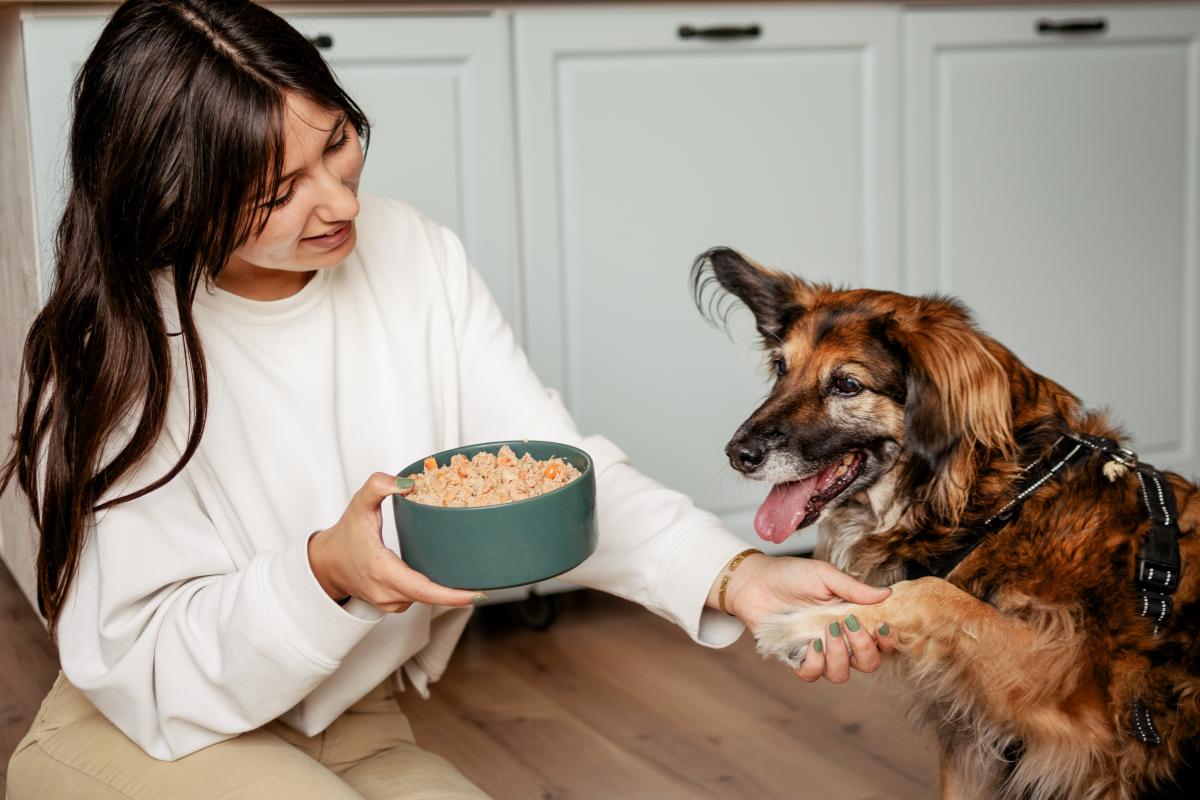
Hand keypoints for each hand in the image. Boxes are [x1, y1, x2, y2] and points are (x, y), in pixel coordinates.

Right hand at [308, 472, 479, 611]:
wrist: (326, 564)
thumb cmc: (344, 535)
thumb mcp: (358, 504)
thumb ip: (379, 486)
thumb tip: (408, 481)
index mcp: (381, 570)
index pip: (422, 590)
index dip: (451, 595)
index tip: (477, 594)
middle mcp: (387, 593)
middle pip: (431, 597)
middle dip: (460, 592)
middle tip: (490, 580)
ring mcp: (390, 603)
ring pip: (427, 598)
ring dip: (448, 589)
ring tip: (473, 576)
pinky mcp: (393, 605)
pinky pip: (420, 598)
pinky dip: (435, 589)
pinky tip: (448, 577)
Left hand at [714, 554, 898, 682]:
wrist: (755, 582)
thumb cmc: (791, 576)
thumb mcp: (824, 576)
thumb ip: (854, 588)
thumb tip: (886, 594)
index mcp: (853, 620)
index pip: (881, 642)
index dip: (888, 641)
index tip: (883, 626)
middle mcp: (840, 641)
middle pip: (867, 663)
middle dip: (865, 648)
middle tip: (851, 624)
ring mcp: (818, 652)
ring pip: (841, 674)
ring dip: (840, 655)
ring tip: (828, 630)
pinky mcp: (796, 659)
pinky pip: (812, 674)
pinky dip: (816, 663)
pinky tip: (812, 644)